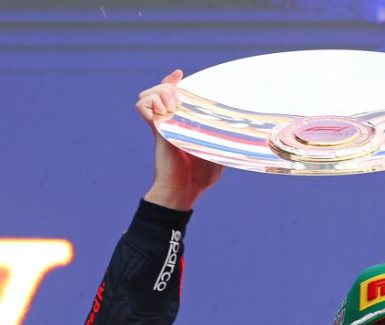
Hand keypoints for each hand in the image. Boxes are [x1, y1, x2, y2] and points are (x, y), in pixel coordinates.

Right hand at [136, 70, 222, 210]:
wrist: (185, 190)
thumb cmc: (200, 177)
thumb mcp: (217, 151)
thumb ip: (223, 139)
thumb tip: (242, 133)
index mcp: (181, 124)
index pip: (171, 96)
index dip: (172, 82)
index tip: (180, 74)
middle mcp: (168, 121)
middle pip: (158, 89)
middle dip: (168, 87)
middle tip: (180, 101)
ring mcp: (160, 124)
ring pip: (148, 94)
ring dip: (162, 93)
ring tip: (174, 107)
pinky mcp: (155, 129)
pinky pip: (142, 104)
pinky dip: (152, 102)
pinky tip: (166, 112)